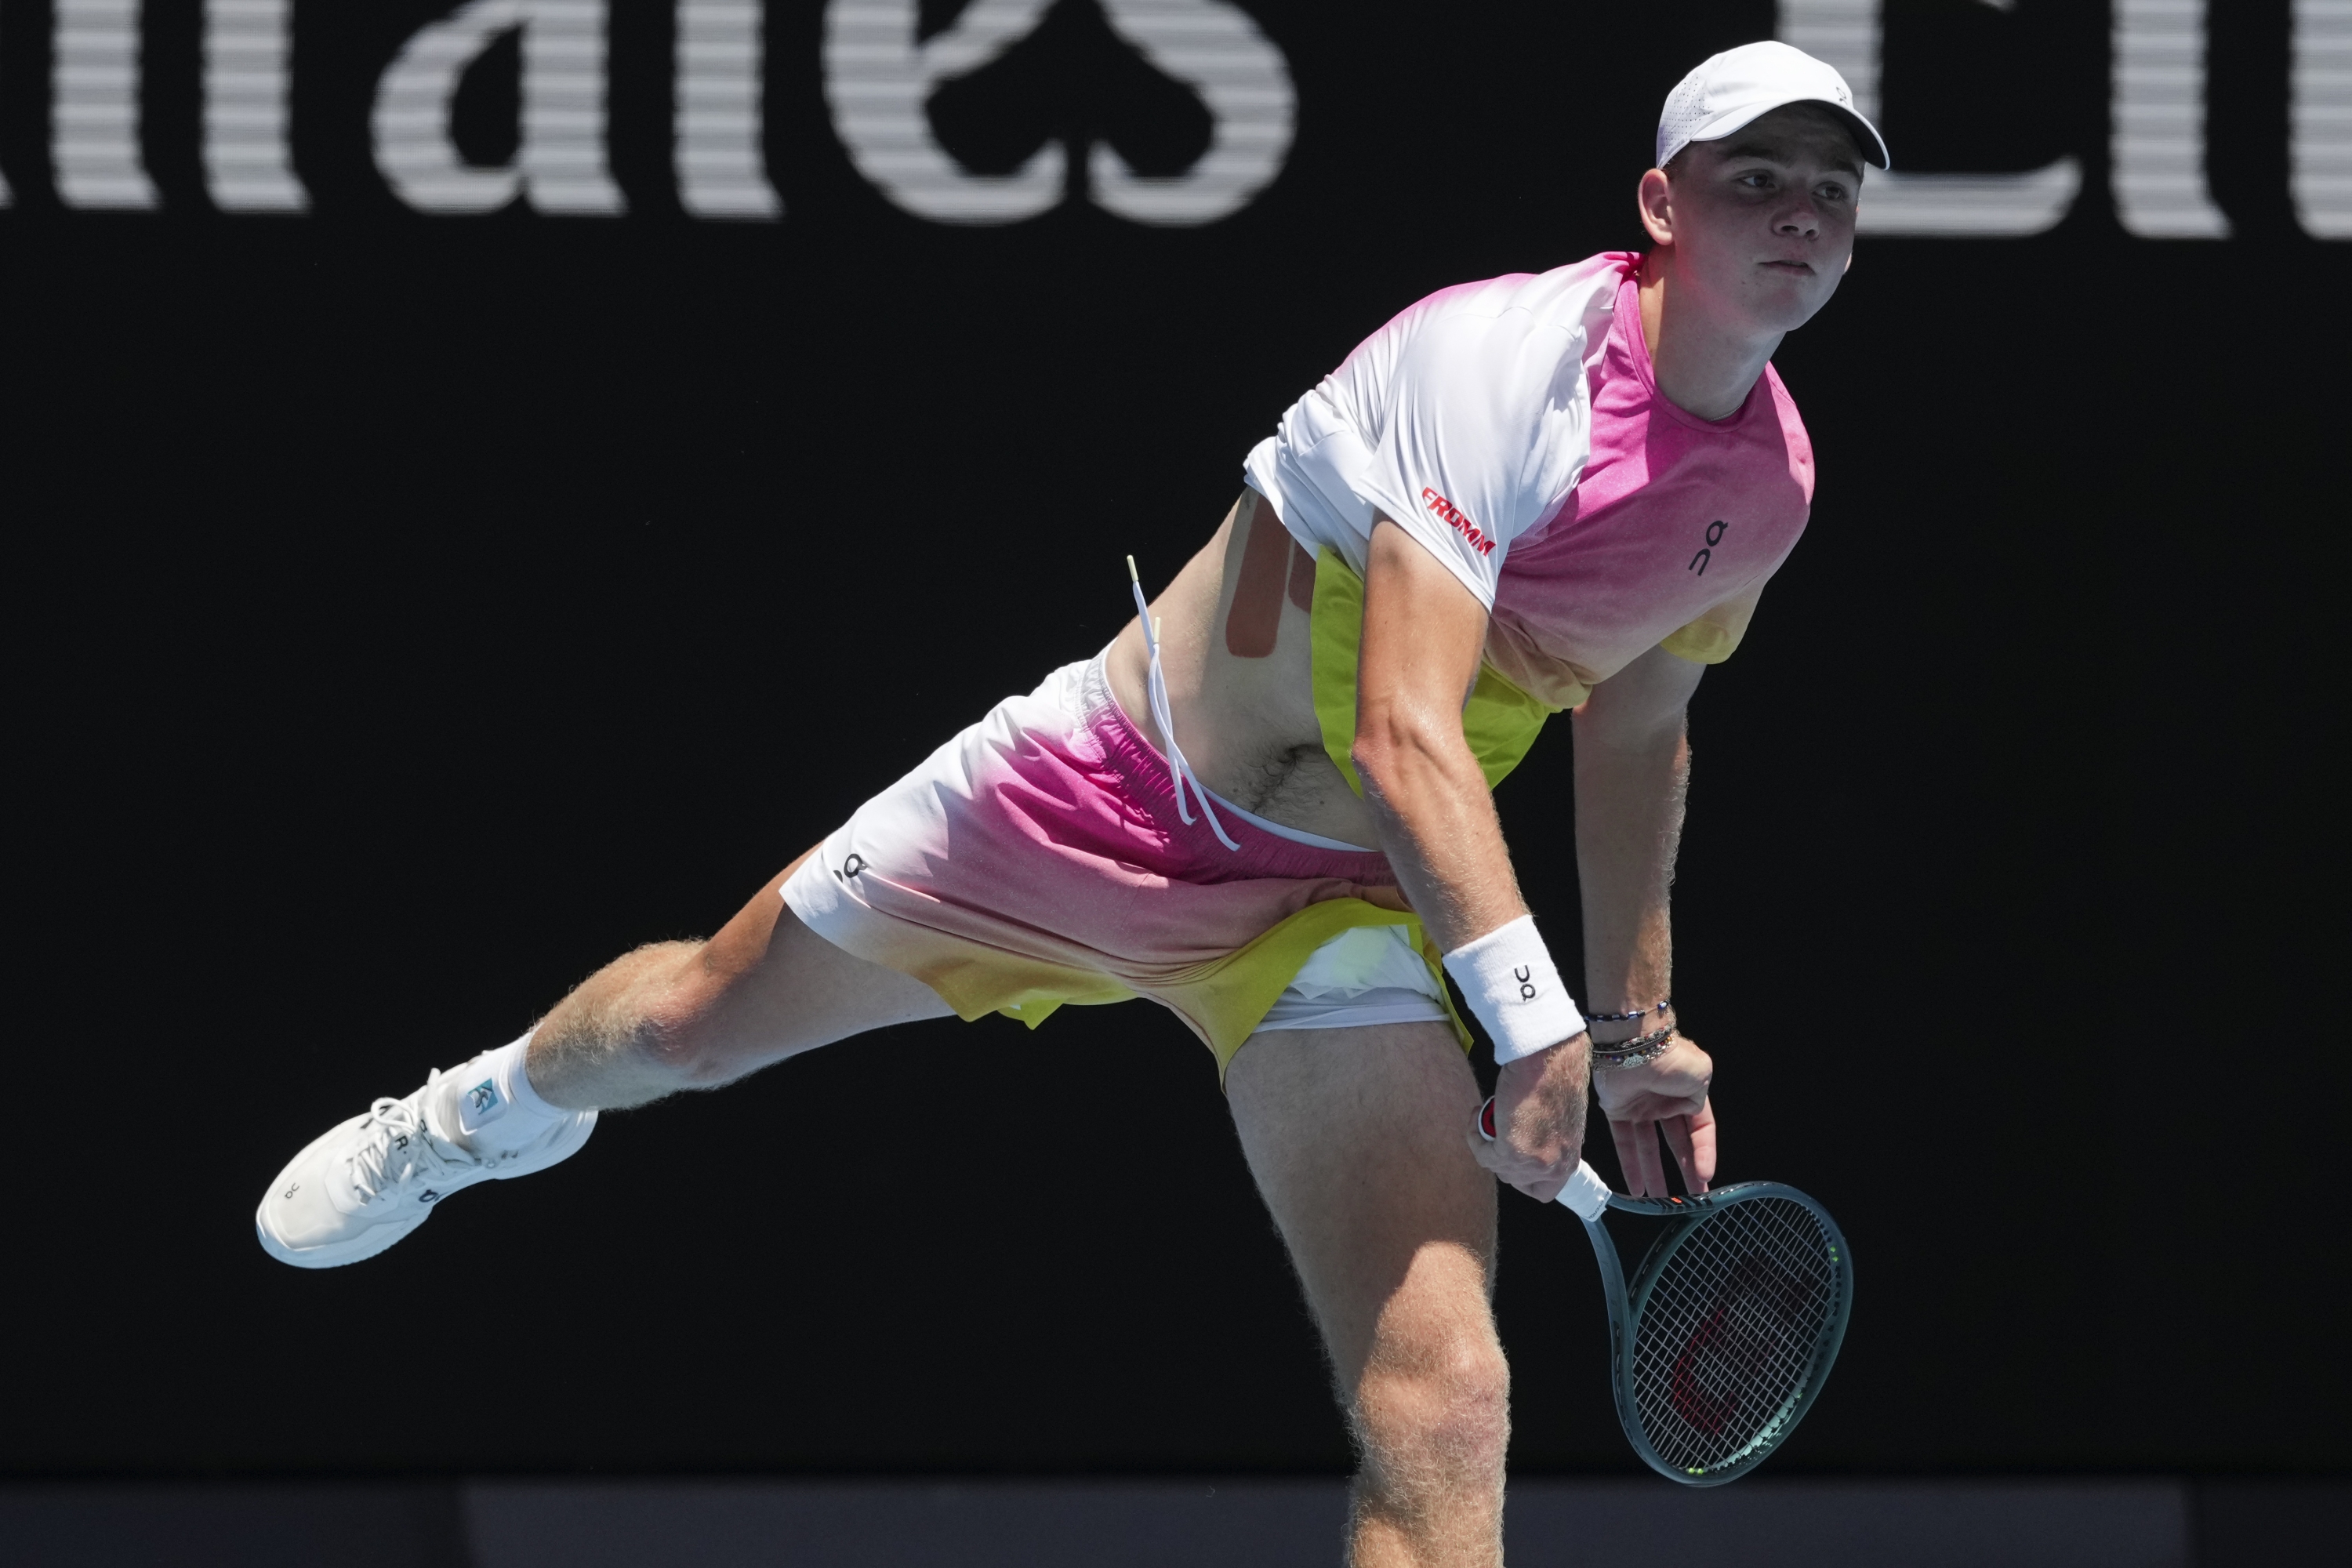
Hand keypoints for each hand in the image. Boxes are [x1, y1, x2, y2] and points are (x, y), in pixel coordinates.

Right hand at [1467, 1034, 1589, 1202]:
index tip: (1510, 1159)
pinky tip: (1477, 1113)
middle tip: (1494, 1132)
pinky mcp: (1512, 1150)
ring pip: (1494, 1166)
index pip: (1543, 1193)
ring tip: (1484, 1115)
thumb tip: (1524, 1145)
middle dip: (1499, 1157)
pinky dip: (1474, 1134)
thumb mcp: (1559, 1124)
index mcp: (1569, 1160)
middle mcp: (1554, 1167)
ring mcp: (1534, 1162)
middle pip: (1513, 1180)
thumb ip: (1546, 1142)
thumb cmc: (1555, 1079)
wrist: (1550, 1060)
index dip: (1522, 1179)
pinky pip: (1482, 1152)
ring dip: (1483, 1143)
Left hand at [1594, 1033, 1714, 1197]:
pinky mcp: (1617, 1109)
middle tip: (1691, 1196)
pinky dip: (1630, 1164)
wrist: (1633, 1043)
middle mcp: (1665, 1102)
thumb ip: (1698, 1098)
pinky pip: (1625, 1141)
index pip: (1701, 1130)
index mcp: (1689, 1093)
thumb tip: (1691, 1114)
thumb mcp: (1701, 1075)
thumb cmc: (1670, 1057)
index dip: (1703, 1153)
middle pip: (1676, 1143)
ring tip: (1661, 1200)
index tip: (1705, 1177)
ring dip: (1655, 1173)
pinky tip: (1637, 1187)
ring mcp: (1641, 1106)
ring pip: (1650, 1147)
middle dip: (1684, 1169)